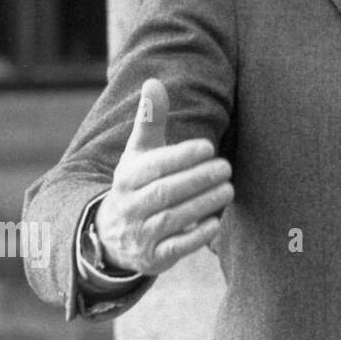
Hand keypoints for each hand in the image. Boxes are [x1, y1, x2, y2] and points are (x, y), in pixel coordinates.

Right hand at [95, 78, 231, 275]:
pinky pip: (175, 248)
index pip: (155, 166)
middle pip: (166, 192)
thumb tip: (154, 82)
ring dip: (203, 203)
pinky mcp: (153, 257)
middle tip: (226, 167)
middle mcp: (130, 206)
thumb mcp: (139, 153)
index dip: (181, 156)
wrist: (113, 235)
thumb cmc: (138, 183)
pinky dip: (195, 235)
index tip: (208, 146)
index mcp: (127, 177)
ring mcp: (140, 234)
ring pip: (173, 218)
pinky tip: (214, 222)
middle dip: (198, 179)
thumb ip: (151, 120)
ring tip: (228, 189)